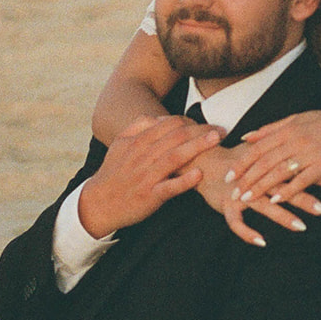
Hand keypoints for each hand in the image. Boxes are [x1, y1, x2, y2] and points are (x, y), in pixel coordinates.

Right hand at [79, 114, 222, 237]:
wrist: (99, 202)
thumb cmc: (114, 173)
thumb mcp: (119, 144)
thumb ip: (137, 127)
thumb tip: (157, 117)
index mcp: (137, 141)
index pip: (169, 124)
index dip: (191, 121)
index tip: (207, 125)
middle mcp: (142, 156)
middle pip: (175, 137)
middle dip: (201, 131)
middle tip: (222, 131)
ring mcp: (146, 176)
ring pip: (174, 157)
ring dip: (197, 147)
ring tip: (215, 141)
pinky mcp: (149, 196)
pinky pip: (169, 187)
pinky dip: (184, 181)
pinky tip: (198, 175)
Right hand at [194, 142, 320, 248]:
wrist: (204, 162)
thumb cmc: (239, 158)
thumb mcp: (263, 152)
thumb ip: (286, 156)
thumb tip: (316, 160)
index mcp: (265, 162)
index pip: (292, 168)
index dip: (312, 174)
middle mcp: (254, 177)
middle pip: (281, 187)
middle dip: (303, 198)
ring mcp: (239, 192)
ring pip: (263, 205)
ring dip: (283, 216)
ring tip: (301, 226)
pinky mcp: (226, 206)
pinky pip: (236, 223)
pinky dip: (247, 232)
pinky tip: (262, 242)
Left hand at [227, 108, 320, 211]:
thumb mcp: (298, 119)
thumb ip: (271, 129)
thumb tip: (246, 137)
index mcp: (288, 128)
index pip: (258, 148)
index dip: (241, 163)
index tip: (228, 176)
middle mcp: (296, 140)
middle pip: (265, 162)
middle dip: (246, 179)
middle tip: (232, 193)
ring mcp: (310, 152)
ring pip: (279, 172)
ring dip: (261, 187)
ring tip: (246, 200)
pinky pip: (301, 180)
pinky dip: (287, 191)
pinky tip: (275, 201)